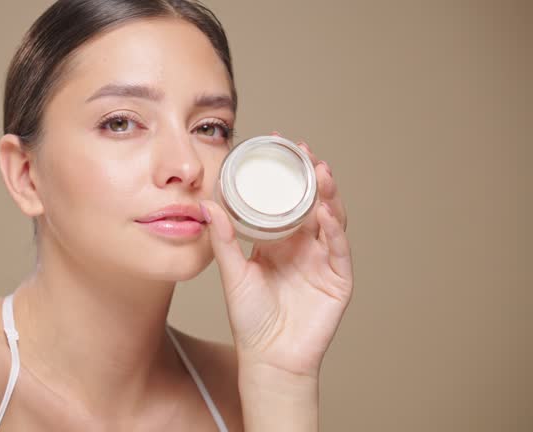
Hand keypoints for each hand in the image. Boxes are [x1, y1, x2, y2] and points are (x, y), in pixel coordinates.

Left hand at [200, 132, 352, 378]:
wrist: (269, 359)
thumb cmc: (250, 319)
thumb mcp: (233, 273)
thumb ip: (224, 240)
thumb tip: (208, 205)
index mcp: (280, 241)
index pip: (287, 200)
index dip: (286, 174)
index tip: (279, 145)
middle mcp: (305, 246)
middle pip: (314, 202)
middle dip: (311, 175)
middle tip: (303, 151)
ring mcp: (324, 261)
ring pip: (332, 220)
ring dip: (328, 195)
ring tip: (320, 172)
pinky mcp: (338, 280)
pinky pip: (339, 250)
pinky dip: (334, 230)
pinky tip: (325, 212)